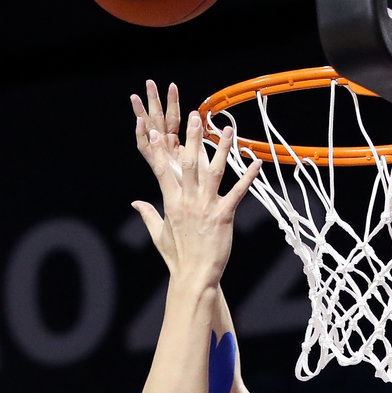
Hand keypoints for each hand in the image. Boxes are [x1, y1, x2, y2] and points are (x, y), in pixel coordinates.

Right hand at [130, 98, 259, 286]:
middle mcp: (188, 201)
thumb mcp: (158, 234)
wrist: (194, 275)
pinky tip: (256, 162)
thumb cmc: (177, 257)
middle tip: (195, 116)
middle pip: (189, 163)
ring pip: (214, 172)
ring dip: (222, 149)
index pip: (163, 170)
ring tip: (227, 130)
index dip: (159, 149)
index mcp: (171, 203)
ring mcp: (206, 207)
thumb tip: (135, 202)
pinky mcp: (224, 216)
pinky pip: (237, 192)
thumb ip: (148, 214)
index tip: (157, 130)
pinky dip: (247, 177)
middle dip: (192, 139)